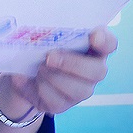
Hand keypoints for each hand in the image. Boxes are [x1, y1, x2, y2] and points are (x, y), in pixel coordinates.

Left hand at [2, 27, 117, 115]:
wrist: (24, 70)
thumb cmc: (40, 47)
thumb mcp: (44, 35)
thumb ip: (52, 30)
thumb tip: (44, 29)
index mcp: (91, 47)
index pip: (109, 43)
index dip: (105, 40)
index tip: (95, 36)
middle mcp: (92, 69)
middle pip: (98, 71)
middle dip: (72, 64)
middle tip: (50, 57)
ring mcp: (81, 89)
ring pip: (78, 90)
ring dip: (54, 77)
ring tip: (40, 67)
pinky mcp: (64, 104)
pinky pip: (57, 101)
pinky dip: (42, 88)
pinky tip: (34, 79)